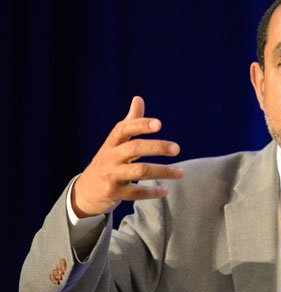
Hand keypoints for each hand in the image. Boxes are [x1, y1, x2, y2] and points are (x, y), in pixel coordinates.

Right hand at [71, 96, 183, 217]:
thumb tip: (138, 98)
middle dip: (157, 147)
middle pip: (134, 148)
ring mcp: (111, 175)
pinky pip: (136, 192)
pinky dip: (153, 192)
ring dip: (163, 171)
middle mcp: (110, 157)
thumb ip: (130, 122)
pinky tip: (166, 190)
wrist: (86, 190)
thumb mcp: (116, 142)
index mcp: (112, 142)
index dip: (141, 125)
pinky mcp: (113, 193)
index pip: (124, 129)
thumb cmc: (109, 160)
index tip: (159, 124)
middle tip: (177, 148)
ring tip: (181, 172)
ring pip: (139, 171)